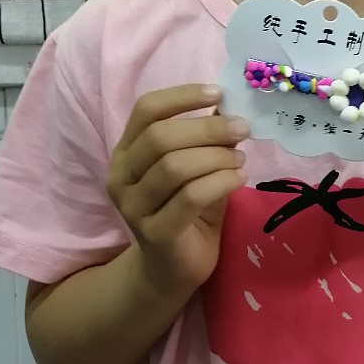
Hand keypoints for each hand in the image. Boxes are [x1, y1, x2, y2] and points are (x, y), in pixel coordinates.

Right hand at [106, 85, 247, 295]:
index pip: (146, 110)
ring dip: (216, 157)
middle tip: (242, 129)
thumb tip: (232, 104)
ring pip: (175, 167)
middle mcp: (121, 177)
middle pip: (160, 137)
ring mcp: (134, 208)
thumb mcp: (194, 167)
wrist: (172, 270)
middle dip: (208, 128)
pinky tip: (239, 179)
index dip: (182, 96)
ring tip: (241, 159)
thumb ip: (205, 139)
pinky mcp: (156, 233)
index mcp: (127, 152)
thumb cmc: (186, 210)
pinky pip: (191, 197)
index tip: (218, 93)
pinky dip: (221, 181)